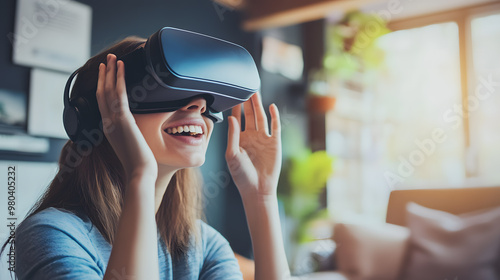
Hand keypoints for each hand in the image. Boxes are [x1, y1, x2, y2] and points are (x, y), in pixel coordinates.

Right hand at [96, 54, 157, 181]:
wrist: (139, 174)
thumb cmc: (139, 166)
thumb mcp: (132, 146)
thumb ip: (130, 135)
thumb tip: (136, 130)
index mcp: (108, 130)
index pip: (102, 104)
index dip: (102, 87)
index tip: (104, 75)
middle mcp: (107, 123)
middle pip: (102, 93)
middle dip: (104, 75)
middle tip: (107, 59)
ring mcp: (113, 121)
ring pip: (108, 90)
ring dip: (111, 72)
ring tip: (113, 57)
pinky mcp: (123, 120)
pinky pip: (119, 94)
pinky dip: (119, 78)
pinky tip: (121, 67)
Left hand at [225, 92, 281, 198]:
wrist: (257, 189)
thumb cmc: (241, 175)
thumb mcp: (232, 155)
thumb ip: (232, 136)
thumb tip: (232, 118)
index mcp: (240, 139)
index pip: (237, 120)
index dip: (236, 108)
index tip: (233, 95)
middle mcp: (252, 137)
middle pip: (250, 115)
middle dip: (248, 102)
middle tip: (246, 88)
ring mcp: (264, 139)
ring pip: (262, 117)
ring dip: (259, 105)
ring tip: (255, 93)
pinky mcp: (275, 143)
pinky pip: (275, 126)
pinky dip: (274, 116)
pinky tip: (271, 107)